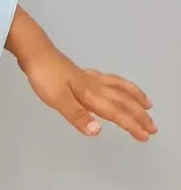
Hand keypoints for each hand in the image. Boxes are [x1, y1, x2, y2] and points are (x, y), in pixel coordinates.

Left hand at [22, 47, 156, 141]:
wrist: (35, 53)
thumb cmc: (44, 77)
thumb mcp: (57, 99)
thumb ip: (77, 115)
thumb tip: (97, 131)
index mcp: (90, 95)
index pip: (116, 113)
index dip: (131, 125)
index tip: (145, 136)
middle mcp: (95, 86)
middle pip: (123, 102)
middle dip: (139, 115)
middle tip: (153, 127)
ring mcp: (89, 78)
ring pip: (119, 88)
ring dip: (135, 97)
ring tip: (147, 105)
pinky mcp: (82, 73)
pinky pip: (110, 80)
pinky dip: (120, 85)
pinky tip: (116, 87)